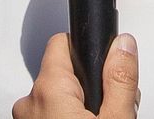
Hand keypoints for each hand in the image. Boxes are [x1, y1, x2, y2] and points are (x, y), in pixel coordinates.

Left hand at [13, 32, 136, 118]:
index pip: (62, 42)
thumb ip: (120, 79)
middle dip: (90, 85)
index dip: (88, 50)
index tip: (104, 62)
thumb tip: (124, 44)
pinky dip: (67, 118)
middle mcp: (29, 103)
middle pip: (64, 73)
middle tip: (111, 108)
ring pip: (57, 98)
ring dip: (79, 106)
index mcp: (48, 90)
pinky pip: (49, 114)